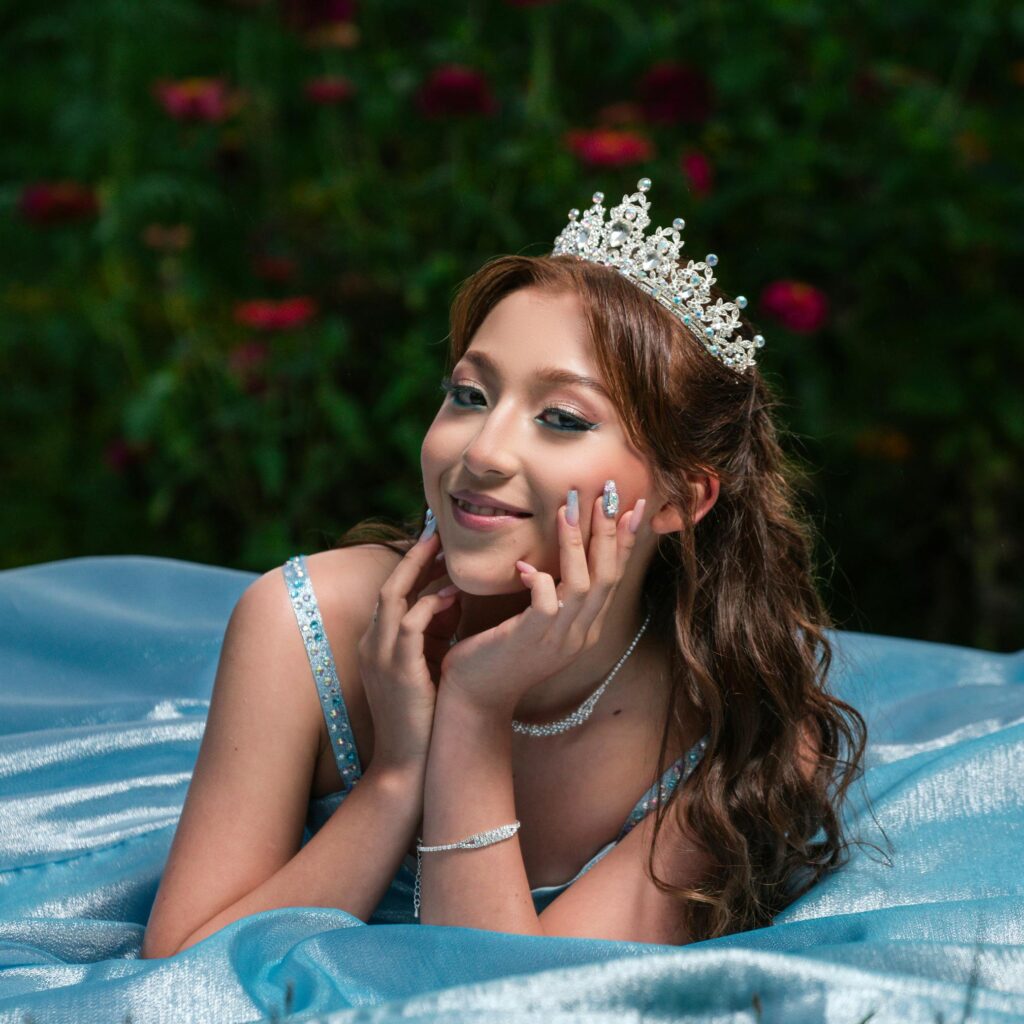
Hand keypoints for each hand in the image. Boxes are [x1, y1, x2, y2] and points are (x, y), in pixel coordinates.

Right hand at [356, 529, 460, 771]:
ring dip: (421, 571)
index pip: (393, 592)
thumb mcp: (426, 666)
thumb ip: (435, 634)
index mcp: (378, 643)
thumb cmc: (423, 716)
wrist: (408, 766)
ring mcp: (380, 656)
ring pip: (394, 596)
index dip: (413, 566)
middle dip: (414, 556)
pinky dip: (430, 605)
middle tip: (438, 531)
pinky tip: (453, 595)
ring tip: (446, 552)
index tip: (437, 543)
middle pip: (390, 585)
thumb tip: (456, 601)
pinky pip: (410, 624)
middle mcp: (373, 644)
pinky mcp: (396, 670)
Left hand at [438, 492, 644, 714]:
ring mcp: (558, 640)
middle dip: (610, 531)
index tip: (633, 506)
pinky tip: (524, 565)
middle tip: (607, 493)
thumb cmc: (499, 654)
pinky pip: (546, 602)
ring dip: (576, 543)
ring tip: (567, 508)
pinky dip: (540, 578)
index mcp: (586, 628)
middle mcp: (580, 634)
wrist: (475, 698)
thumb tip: (551, 556)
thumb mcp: (535, 622)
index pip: (614, 577)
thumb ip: (551, 594)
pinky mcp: (531, 640)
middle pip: (608, 576)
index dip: (625, 541)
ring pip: (582, 584)